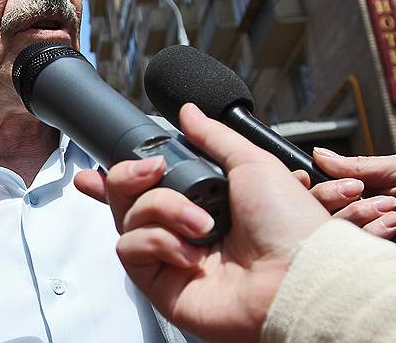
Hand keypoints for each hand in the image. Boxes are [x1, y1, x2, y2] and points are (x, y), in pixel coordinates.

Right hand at [75, 103, 331, 341]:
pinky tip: (191, 254)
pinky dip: (159, 242)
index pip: (148, 183)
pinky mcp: (160, 282)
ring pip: (128, 216)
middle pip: (126, 195)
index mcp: (205, 200)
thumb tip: (188, 112)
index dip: (119, 175)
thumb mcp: (254, 162)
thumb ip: (213, 136)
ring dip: (164, 209)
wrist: (297, 277)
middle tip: (153, 170)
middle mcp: (183, 227)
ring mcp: (171, 255)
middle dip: (129, 175)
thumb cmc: (290, 227)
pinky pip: (131, 249)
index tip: (98, 165)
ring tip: (202, 224)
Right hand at [311, 149, 395, 294]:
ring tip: (390, 208)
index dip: (318, 186)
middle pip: (320, 211)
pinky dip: (373, 234)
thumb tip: (321, 155)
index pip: (322, 189)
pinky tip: (394, 225)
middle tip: (357, 191)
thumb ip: (360, 165)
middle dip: (335, 198)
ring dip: (359, 215)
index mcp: (363, 188)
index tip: (324, 180)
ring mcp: (370, 235)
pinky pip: (357, 249)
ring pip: (336, 230)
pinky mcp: (381, 254)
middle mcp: (361, 212)